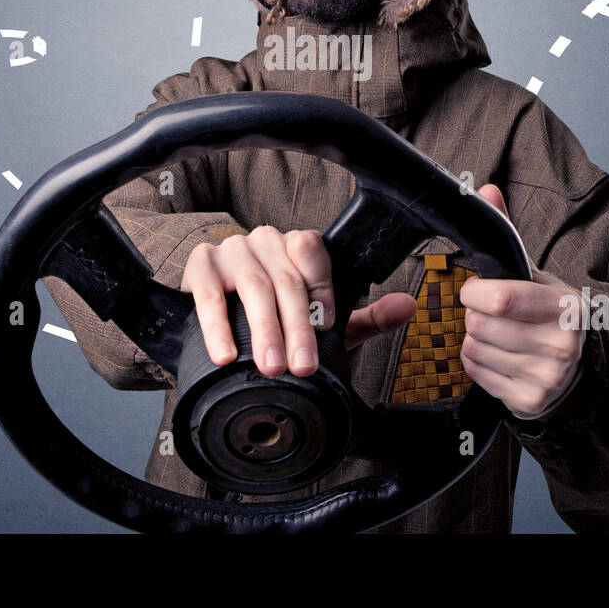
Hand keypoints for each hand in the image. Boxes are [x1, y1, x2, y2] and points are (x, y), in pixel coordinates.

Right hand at [183, 227, 415, 377]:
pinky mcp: (201, 265)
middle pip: (285, 279)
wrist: (220, 304)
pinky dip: (217, 326)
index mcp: (298, 245)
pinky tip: (225, 354)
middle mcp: (266, 240)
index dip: (322, 290)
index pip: (315, 253)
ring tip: (271, 366)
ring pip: (253, 286)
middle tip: (301, 366)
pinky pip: (209, 294)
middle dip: (296, 327)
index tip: (328, 327)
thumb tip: (407, 307)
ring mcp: (232, 250)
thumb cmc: (275, 310)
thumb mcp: (321, 317)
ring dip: (263, 329)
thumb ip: (365, 316)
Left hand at [458, 185, 585, 418]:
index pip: (501, 299)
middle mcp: (563, 345)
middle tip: (493, 316)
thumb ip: (507, 233)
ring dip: (474, 338)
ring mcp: (548, 377)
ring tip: (498, 334)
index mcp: (566, 306)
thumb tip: (484, 189)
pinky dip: (476, 362)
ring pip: (474, 348)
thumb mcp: (534, 273)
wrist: (574, 363)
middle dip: (475, 316)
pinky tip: (498, 355)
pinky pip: (475, 373)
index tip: (478, 289)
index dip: (476, 292)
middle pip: (480, 325)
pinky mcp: (529, 401)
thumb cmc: (545, 311)